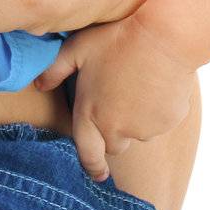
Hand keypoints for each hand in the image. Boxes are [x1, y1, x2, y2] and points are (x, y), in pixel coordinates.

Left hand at [33, 17, 197, 181]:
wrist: (164, 36)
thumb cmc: (118, 39)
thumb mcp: (78, 48)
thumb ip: (54, 69)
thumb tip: (39, 85)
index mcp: (91, 115)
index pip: (87, 154)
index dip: (91, 166)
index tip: (97, 173)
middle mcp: (117, 130)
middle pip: (113, 144)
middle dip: (113, 131)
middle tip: (117, 99)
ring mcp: (145, 128)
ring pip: (139, 133)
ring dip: (137, 119)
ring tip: (138, 83)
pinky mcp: (169, 122)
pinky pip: (161, 122)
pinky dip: (158, 110)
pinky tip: (157, 83)